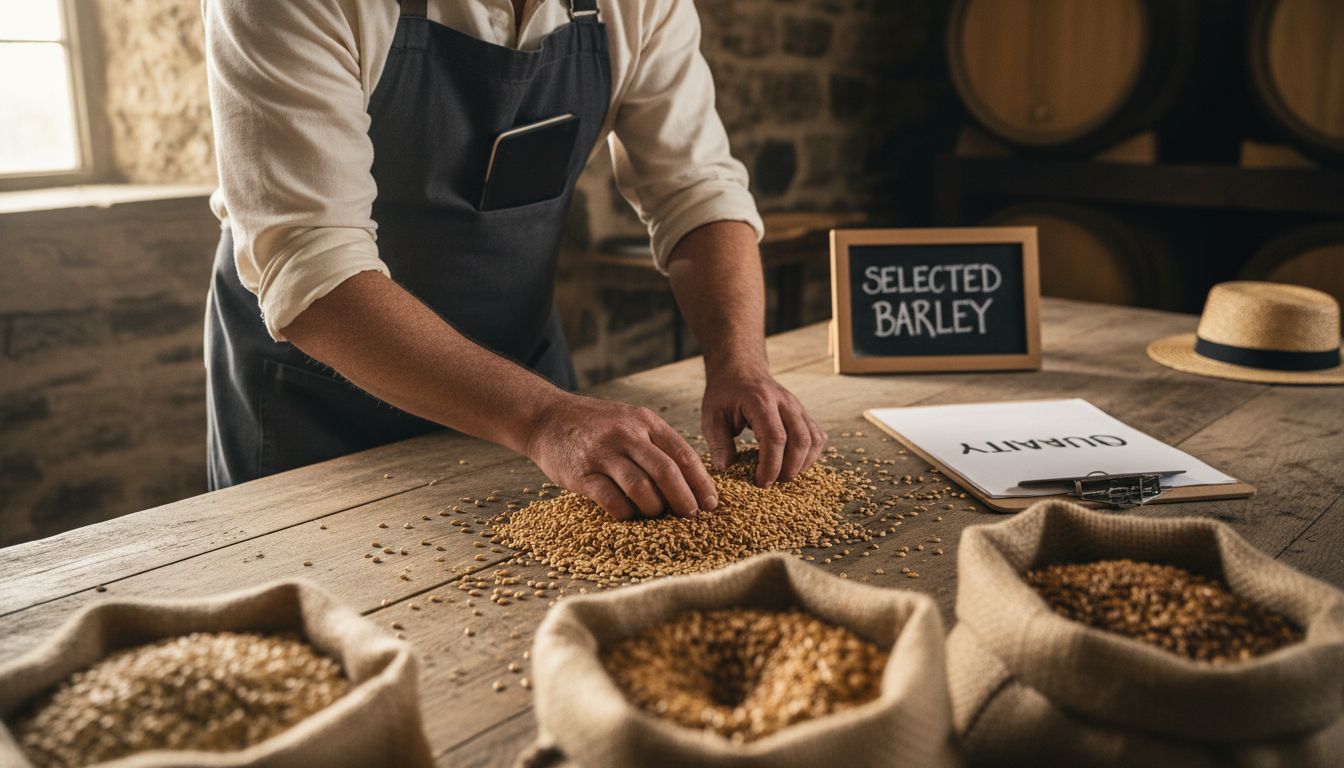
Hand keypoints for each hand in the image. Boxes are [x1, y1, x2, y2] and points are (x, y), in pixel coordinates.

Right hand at [523, 393, 718, 519]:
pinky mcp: (581, 474)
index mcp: (645, 422)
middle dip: (684, 499)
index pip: (683, 454)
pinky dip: (626, 513)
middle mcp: (626, 435)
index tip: (711, 503)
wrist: (547, 418)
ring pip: (641, 489)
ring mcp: (603, 454)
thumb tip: (690, 482)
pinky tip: (628, 514)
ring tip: (657, 514)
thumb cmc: (597, 426)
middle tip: (691, 515)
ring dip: (655, 508)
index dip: (701, 482)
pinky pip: (612, 501)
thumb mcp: (631, 421)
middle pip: (666, 472)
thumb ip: (657, 445)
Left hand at [701, 364, 825, 485]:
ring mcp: (797, 406)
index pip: (774, 438)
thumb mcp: (712, 416)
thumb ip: (718, 443)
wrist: (740, 369)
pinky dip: (810, 455)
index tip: (761, 482)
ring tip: (783, 476)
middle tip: (772, 484)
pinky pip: (816, 436)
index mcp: (760, 401)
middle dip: (790, 468)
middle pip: (800, 440)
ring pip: (814, 439)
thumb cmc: (724, 394)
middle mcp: (785, 402)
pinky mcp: (803, 413)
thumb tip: (725, 470)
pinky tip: (794, 464)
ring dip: (803, 463)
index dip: (771, 465)